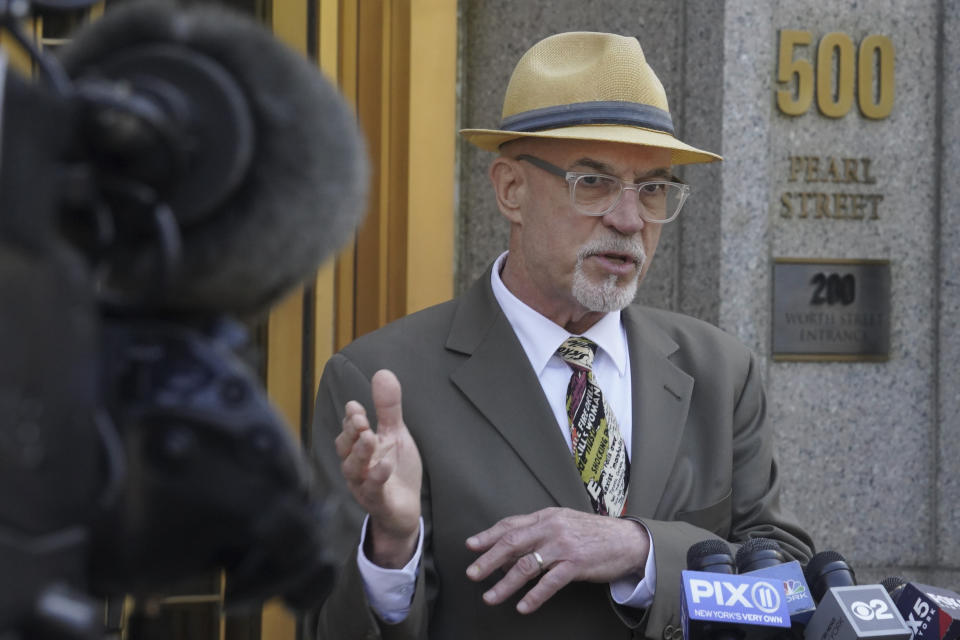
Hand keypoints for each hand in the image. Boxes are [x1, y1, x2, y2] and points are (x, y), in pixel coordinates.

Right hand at [335, 369, 421, 567]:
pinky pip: (373, 490)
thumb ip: (388, 408)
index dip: (351, 419)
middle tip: (361, 420)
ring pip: (353, 470)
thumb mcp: (395, 435)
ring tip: (371, 438)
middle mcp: (357, 466)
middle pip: (345, 449)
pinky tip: (387, 464)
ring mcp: (364, 485)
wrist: (405, 509)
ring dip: (361, 453)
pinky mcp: (378, 502)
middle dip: (351, 434)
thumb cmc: (395, 470)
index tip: (356, 406)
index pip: (349, 431)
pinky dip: (378, 476)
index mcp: (359, 449)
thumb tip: (382, 373)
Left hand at [465, 507, 648, 613]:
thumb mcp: (563, 523)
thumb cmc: (592, 533)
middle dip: (488, 559)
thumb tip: (510, 548)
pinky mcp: (576, 564)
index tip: (470, 546)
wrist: (627, 540)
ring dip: (504, 584)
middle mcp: (551, 528)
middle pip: (512, 543)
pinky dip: (534, 596)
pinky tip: (523, 607)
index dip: (488, 535)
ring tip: (491, 597)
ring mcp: (563, 546)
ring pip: (526, 565)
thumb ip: (538, 532)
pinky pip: (549, 583)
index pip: (510, 524)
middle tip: (472, 573)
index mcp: (546, 516)